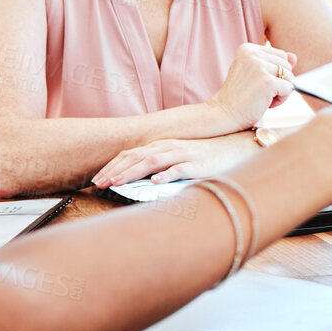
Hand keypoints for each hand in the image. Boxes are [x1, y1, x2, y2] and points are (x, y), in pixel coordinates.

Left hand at [91, 137, 246, 188]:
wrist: (235, 148)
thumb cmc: (205, 157)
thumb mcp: (177, 159)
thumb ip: (159, 167)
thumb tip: (138, 181)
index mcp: (161, 146)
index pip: (130, 154)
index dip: (111, 166)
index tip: (97, 179)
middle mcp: (168, 147)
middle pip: (135, 157)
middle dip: (115, 171)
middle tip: (98, 184)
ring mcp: (183, 154)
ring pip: (152, 161)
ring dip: (132, 172)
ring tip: (117, 183)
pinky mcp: (198, 163)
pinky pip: (179, 168)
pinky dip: (166, 175)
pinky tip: (154, 182)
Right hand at [210, 43, 297, 130]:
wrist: (223, 115)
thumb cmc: (240, 97)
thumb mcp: (256, 76)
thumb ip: (274, 64)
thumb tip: (294, 56)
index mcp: (247, 48)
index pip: (280, 55)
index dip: (275, 73)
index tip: (257, 83)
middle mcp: (252, 53)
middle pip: (287, 65)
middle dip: (279, 82)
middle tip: (259, 93)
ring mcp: (259, 66)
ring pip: (290, 77)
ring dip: (280, 92)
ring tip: (261, 98)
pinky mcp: (267, 81)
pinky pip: (289, 88)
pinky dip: (281, 100)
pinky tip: (265, 104)